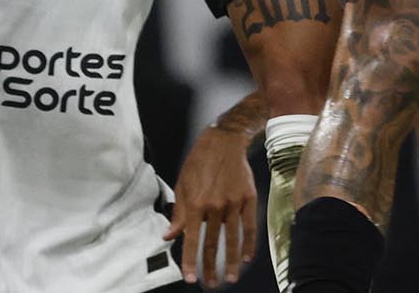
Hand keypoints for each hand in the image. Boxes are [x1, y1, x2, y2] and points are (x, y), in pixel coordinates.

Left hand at [167, 125, 258, 288]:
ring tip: (230, 278)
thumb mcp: (182, 185)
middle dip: (210, 266)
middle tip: (211, 283)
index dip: (189, 261)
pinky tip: (246, 257)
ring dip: (230, 261)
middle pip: (212, 243)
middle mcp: (215, 206)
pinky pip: (249, 225)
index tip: (190, 277)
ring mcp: (233, 202)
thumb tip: (169, 235)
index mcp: (196, 203)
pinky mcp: (248, 198)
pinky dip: (249, 243)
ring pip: (232, 238)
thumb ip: (178, 213)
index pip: (191, 240)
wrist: (224, 140)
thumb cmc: (199, 161)